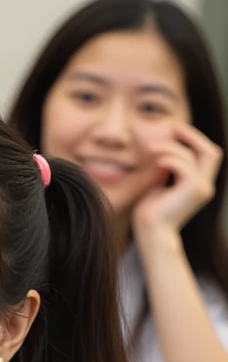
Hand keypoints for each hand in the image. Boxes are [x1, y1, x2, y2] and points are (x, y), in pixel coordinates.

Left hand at [133, 122, 221, 238]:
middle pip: (212, 151)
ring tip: (151, 148)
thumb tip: (163, 151)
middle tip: (171, 128)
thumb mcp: (159, 185)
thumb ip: (166, 170)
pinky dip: (171, 158)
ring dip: (171, 147)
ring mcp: (202, 189)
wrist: (151, 233)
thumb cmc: (150, 213)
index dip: (193, 139)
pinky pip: (185, 165)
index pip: (206, 154)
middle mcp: (205, 186)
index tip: (172, 130)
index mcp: (198, 184)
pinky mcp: (193, 190)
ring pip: (195, 154)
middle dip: (192, 136)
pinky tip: (157, 160)